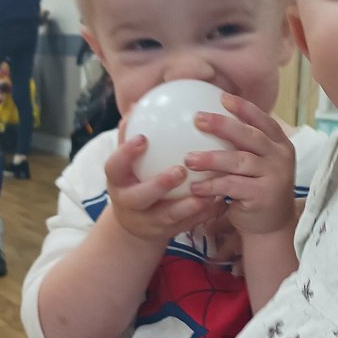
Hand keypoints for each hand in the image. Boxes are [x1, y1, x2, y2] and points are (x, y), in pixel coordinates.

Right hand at [105, 125, 224, 244]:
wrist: (133, 227)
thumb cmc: (133, 181)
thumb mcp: (126, 163)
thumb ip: (130, 136)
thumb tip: (138, 103)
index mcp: (117, 182)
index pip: (115, 167)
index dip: (126, 154)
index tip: (143, 137)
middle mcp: (129, 204)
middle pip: (141, 197)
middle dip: (159, 185)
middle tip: (181, 170)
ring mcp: (148, 222)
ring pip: (169, 216)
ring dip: (190, 205)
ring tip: (210, 190)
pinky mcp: (167, 234)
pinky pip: (188, 225)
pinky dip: (204, 214)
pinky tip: (222, 201)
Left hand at [185, 94, 295, 235]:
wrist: (271, 226)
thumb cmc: (256, 189)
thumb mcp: (256, 164)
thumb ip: (242, 145)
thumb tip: (210, 120)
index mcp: (280, 144)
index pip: (263, 121)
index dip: (244, 108)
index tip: (222, 97)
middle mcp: (280, 157)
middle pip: (250, 136)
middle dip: (223, 125)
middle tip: (198, 119)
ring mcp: (275, 176)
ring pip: (240, 160)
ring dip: (211, 159)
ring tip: (188, 159)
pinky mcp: (264, 195)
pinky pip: (233, 186)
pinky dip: (212, 185)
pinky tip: (195, 187)